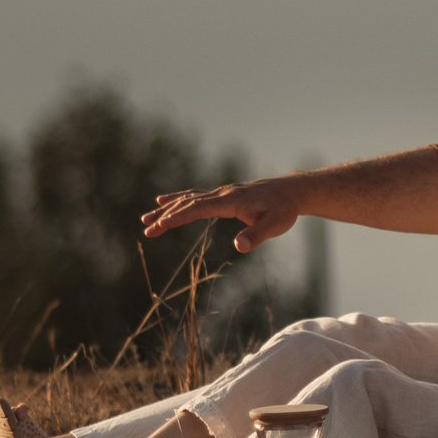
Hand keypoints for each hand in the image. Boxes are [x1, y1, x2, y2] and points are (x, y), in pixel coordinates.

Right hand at [141, 177, 297, 252]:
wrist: (291, 192)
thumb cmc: (284, 210)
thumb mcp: (276, 225)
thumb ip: (257, 235)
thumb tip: (239, 246)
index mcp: (231, 201)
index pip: (199, 208)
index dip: (179, 217)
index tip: (160, 225)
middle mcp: (222, 194)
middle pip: (188, 204)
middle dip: (166, 216)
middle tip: (146, 229)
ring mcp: (221, 193)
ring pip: (188, 199)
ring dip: (167, 208)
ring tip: (146, 219)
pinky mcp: (223, 195)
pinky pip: (195, 196)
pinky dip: (178, 199)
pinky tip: (163, 201)